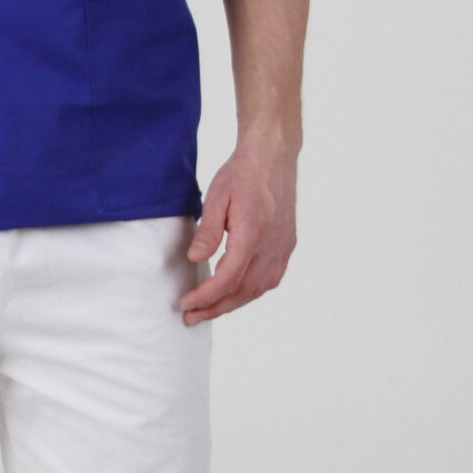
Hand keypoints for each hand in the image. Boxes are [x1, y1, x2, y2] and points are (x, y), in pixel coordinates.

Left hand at [177, 131, 298, 322]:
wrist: (273, 156)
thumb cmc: (242, 173)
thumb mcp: (216, 198)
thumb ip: (207, 232)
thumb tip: (196, 260)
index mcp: (252, 234)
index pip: (227, 279)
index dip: (205, 297)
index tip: (185, 303)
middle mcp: (271, 246)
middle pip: (243, 291)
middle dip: (215, 308)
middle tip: (191, 316)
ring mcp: (282, 247)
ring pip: (259, 289)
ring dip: (233, 303)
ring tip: (209, 309)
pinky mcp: (286, 245)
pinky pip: (270, 279)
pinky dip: (250, 291)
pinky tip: (235, 293)